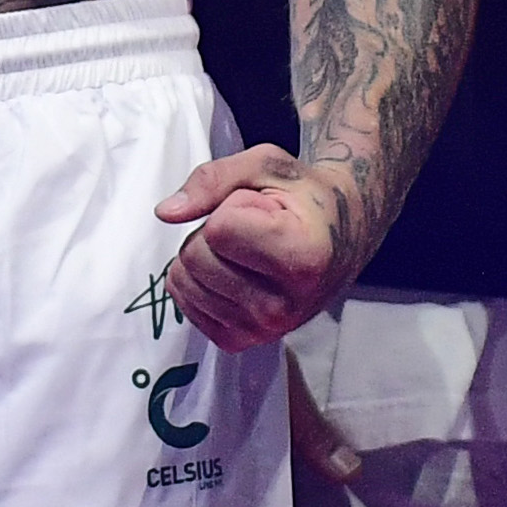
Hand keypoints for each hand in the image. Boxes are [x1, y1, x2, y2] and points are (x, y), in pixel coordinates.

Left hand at [155, 143, 346, 347]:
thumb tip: (165, 213)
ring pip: (183, 281)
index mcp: (302, 259)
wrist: (340, 237)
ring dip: (205, 255)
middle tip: (253, 227)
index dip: (233, 205)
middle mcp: (284, 307)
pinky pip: (184, 302)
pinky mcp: (240, 341)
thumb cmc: (304, 196)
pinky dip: (198, 280)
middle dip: (212, 231)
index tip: (267, 207)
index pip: (219, 229)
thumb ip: (213, 179)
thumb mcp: (268, 165)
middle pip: (195, 258)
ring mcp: (261, 330)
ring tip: (246, 249)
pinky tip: (234, 271)